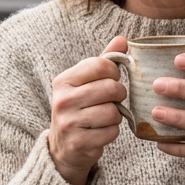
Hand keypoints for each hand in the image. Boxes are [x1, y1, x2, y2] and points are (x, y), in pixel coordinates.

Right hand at [48, 36, 128, 184]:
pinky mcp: (79, 142)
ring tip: (105, 116)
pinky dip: (112, 132)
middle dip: (119, 95)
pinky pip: (112, 132)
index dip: (114, 72)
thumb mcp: (86, 82)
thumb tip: (122, 38)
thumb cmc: (79, 108)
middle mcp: (62, 100)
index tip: (111, 79)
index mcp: (63, 81)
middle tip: (112, 100)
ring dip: (116, 115)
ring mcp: (69, 123)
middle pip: (110, 88)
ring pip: (113, 112)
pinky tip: (100, 131)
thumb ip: (104, 60)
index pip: (100, 65)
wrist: (63, 146)